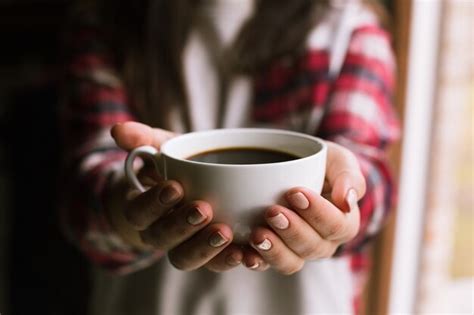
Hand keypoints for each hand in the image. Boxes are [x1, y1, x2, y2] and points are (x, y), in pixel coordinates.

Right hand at [109, 122, 242, 271]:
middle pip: (162, 239)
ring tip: (226, 232)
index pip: (139, 212)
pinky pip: (214, 265)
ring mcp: (183, 246)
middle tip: (203, 208)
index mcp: (142, 209)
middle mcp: (159, 232)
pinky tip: (244, 253)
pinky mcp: (208, 254)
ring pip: (185, 258)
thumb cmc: (173, 166)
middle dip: (182, 225)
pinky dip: (228, 260)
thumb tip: (118, 130)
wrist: (191, 185)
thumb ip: (143, 139)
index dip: (154, 203)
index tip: (175, 186)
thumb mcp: (160, 147)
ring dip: (204, 248)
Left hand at [246, 142, 365, 273]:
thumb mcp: (338, 160)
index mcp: (343, 223)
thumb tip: (347, 202)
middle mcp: (323, 243)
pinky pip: (266, 265)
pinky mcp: (273, 252)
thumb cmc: (321, 164)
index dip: (317, 213)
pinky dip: (255, 261)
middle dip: (291, 231)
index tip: (295, 192)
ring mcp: (297, 251)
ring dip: (274, 250)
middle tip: (272, 211)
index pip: (337, 225)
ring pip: (291, 262)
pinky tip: (244, 253)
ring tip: (257, 234)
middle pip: (312, 247)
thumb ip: (349, 176)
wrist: (292, 166)